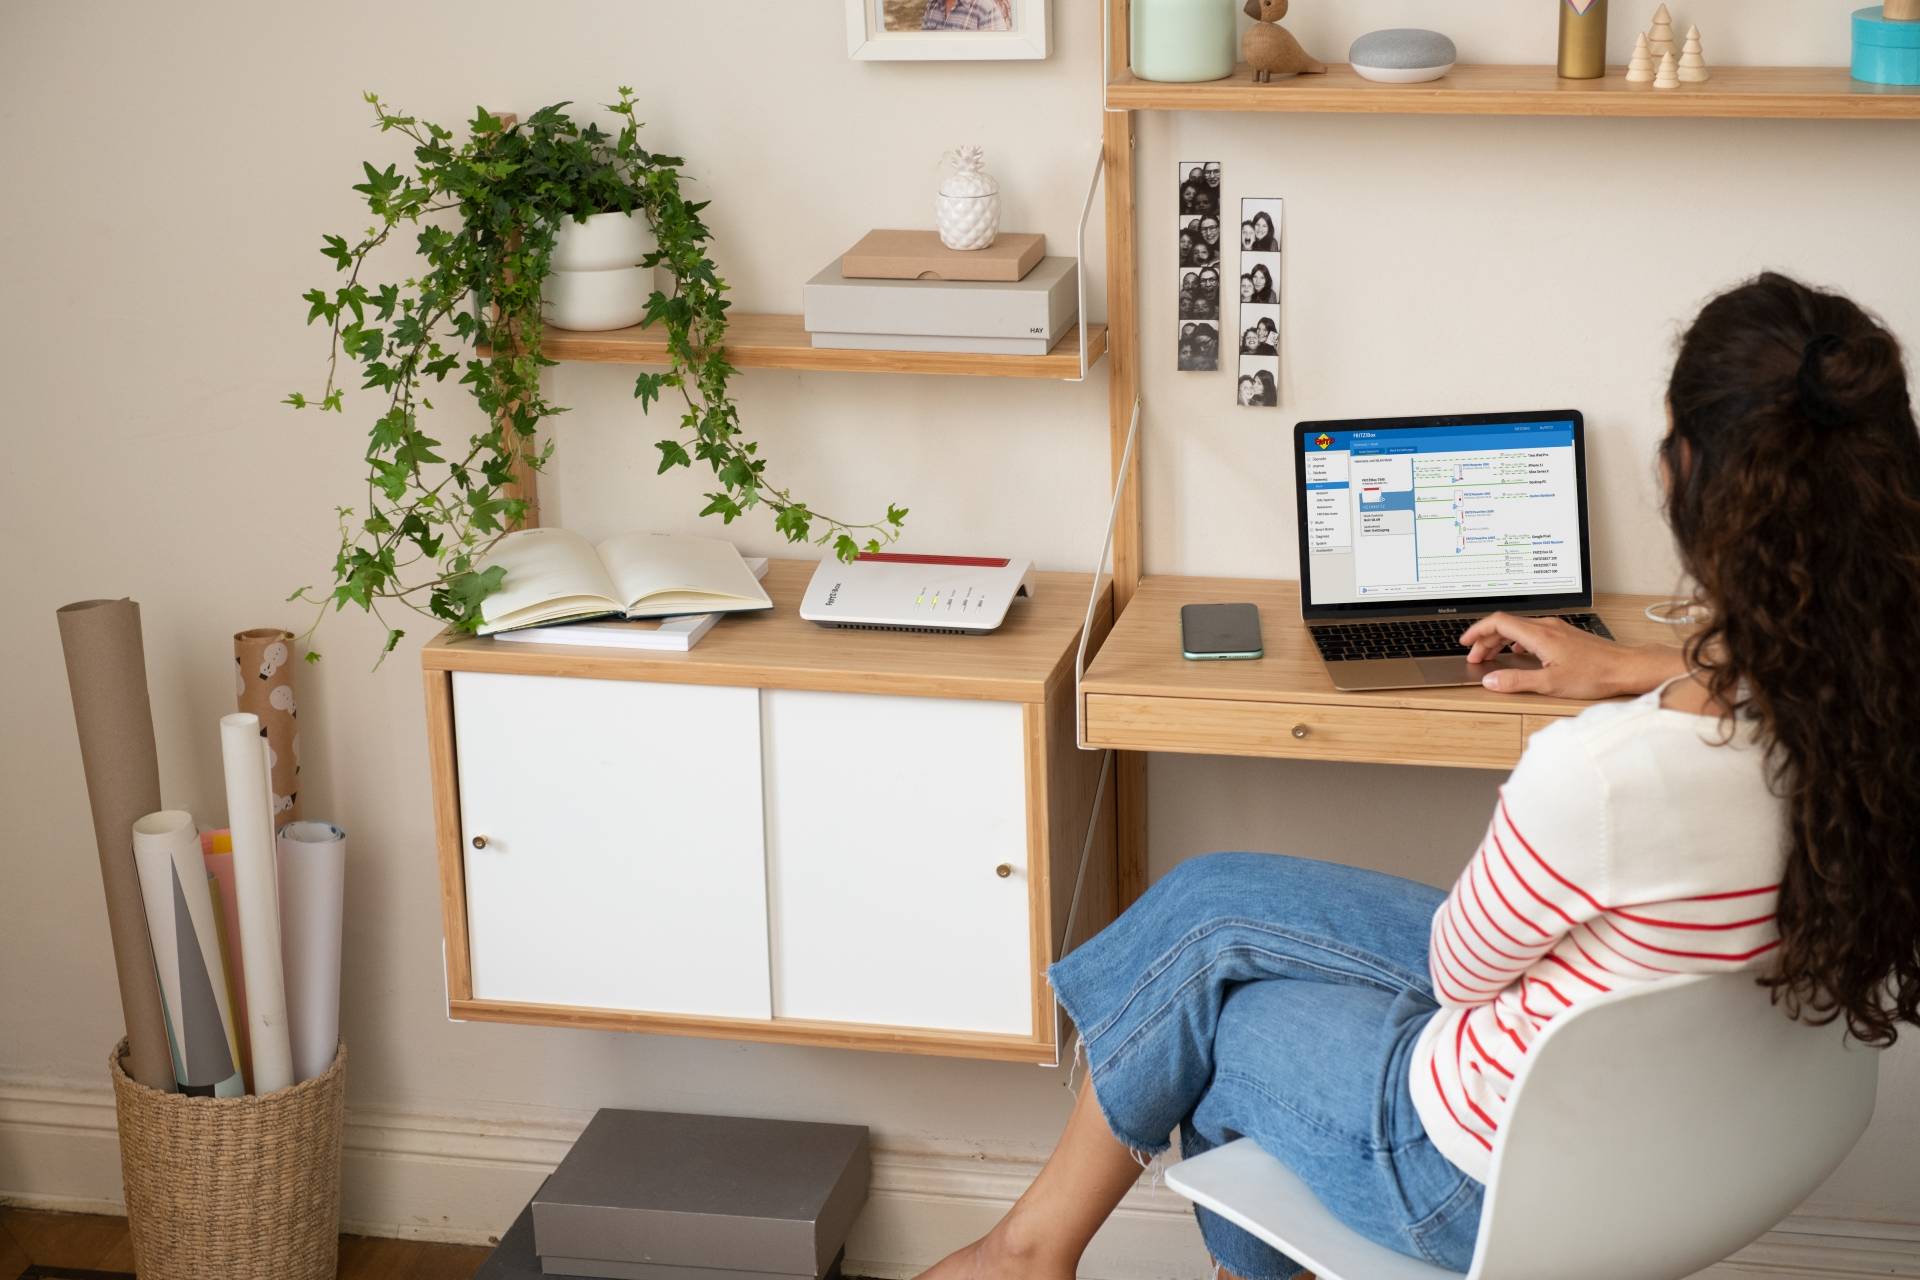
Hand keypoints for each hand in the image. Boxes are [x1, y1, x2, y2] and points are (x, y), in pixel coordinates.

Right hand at [1459, 613, 1686, 698]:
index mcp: (1539, 634)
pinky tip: (1519, 654)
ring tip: (1492, 656)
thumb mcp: (1550, 683)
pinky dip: (1516, 641)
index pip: (1498, 622)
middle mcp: (1546, 626)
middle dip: (1485, 640)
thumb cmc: (1595, 674)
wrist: (1626, 667)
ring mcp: (1556, 629)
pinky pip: (1532, 632)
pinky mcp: (1564, 636)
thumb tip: (1490, 680)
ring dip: (1500, 641)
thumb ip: (1516, 681)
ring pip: (1519, 628)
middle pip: (1506, 625)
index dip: (1477, 631)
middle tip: (1476, 657)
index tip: (1466, 643)